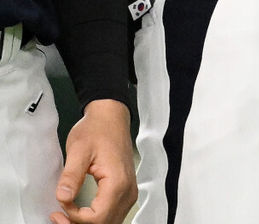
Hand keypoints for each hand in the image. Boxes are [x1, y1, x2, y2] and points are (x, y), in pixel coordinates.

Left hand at [51, 99, 136, 223]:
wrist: (111, 116)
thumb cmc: (98, 129)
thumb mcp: (79, 150)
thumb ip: (71, 176)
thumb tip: (63, 198)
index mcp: (118, 182)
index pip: (97, 218)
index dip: (75, 217)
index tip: (61, 205)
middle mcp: (127, 190)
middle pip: (104, 223)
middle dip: (79, 223)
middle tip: (59, 215)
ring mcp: (128, 191)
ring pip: (109, 222)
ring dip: (88, 223)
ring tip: (68, 214)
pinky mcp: (125, 191)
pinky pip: (112, 214)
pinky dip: (96, 218)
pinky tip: (81, 212)